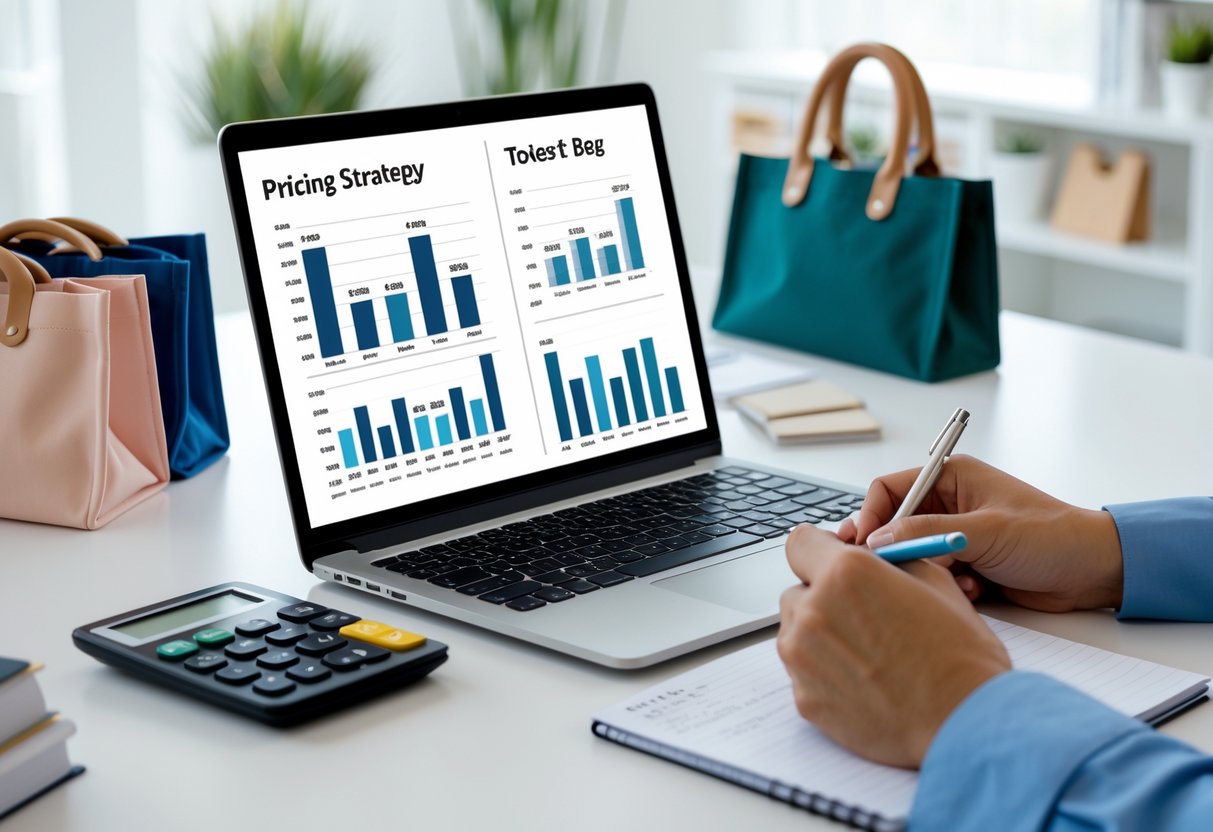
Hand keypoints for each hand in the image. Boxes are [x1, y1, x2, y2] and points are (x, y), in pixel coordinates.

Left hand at [778, 525, 1010, 767]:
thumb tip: (871, 557)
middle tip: (863, 617)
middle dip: (823, 598)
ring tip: (869, 655)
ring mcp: (802, 658)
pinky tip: (864, 683)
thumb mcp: (935, 583)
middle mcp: (814, 612)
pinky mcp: (804, 698)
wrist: (965, 722)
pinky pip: (803, 672)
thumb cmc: (959, 656)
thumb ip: (890, 561)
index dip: (819, 551)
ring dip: (821, 636)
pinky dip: (825, 673)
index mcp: (845, 574)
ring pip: (796, 632)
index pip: (800, 543)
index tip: (831, 562)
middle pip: (798, 591)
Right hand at [835, 455, 1124, 612]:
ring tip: (959, 579)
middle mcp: (950, 505)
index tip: (863, 543)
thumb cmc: (1053, 537)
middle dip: (900, 550)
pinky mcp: (967, 565)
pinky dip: (949, 587)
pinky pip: (936, 578)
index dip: (872, 516)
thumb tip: (878, 540)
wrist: (1094, 573)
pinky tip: (976, 590)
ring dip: (931, 572)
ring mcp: (957, 536)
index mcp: (952, 478)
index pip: (889, 489)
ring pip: (915, 556)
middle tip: (895, 568)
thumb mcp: (985, 530)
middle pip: (897, 525)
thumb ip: (927, 532)